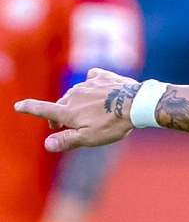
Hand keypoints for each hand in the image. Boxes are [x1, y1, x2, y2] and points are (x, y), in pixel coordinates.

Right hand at [14, 67, 138, 151]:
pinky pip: (92, 78)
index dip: (29, 108)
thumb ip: (67, 140)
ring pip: (76, 93)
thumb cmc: (113, 124)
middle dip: (60, 114)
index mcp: (68, 111)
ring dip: (77, 101)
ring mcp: (88, 84)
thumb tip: (47, 145)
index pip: (43, 110)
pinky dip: (91, 84)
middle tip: (63, 125)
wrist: (136, 103)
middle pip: (62, 103)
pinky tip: (96, 87)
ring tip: (87, 112)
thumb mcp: (90, 138)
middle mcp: (74, 95)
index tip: (18, 106)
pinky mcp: (102, 77)